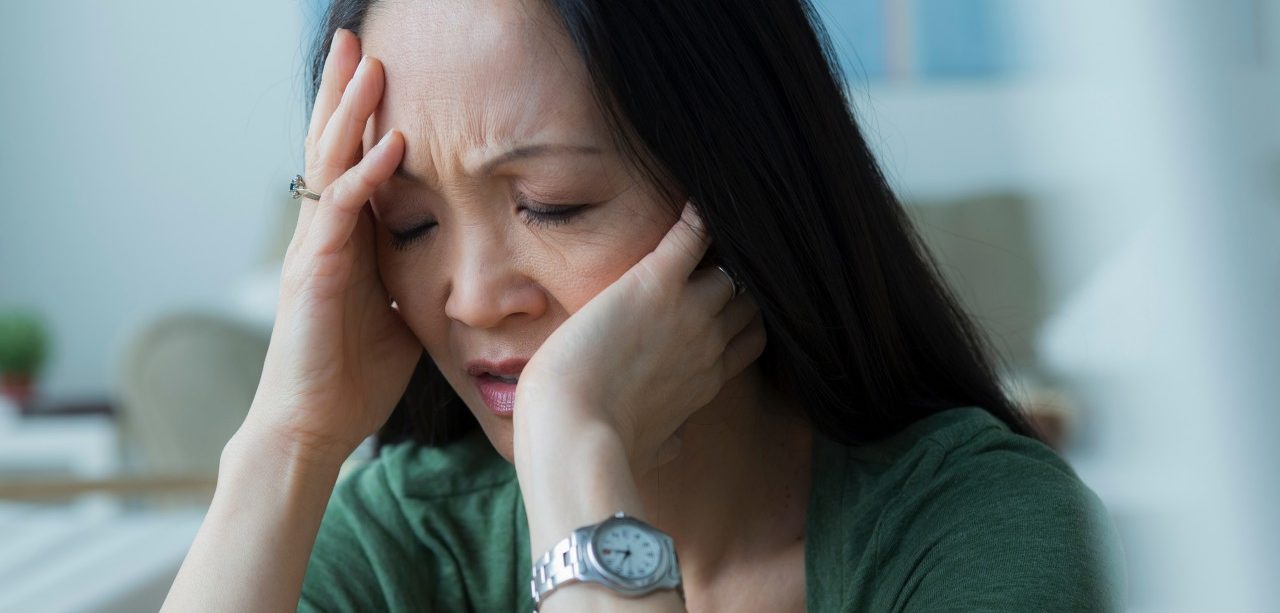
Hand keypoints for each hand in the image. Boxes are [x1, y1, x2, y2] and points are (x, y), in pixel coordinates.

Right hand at [241, 29, 418, 460]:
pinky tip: (391, 143)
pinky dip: (364, 174)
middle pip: (331, 146)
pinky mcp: (313, 272)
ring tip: (368, 61)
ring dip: (350, 111)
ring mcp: (313, 248)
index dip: (362, 116)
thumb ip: (417, 282)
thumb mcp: (400, 317)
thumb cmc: (354, 377)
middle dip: (343, 91)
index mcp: (345, 240)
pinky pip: (340, 210)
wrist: (314, 427)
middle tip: (355, 37)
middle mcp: (323, 234)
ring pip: (328, 163)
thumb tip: (457, 269)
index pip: (351, 161)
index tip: (381, 70)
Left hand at [513, 202, 765, 472]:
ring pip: (729, 265)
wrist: (574, 430)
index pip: (750, 337)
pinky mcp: (655, 283)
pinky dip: (698, 211)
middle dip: (739, 277)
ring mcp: (689, 311)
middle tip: (721, 250)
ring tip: (716, 215)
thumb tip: (675, 444)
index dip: (743, 316)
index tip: (730, 301)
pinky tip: (696, 190)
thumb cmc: (601, 444)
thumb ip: (668, 439)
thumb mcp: (649, 449)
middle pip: (747, 298)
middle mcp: (708, 343)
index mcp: (706, 381)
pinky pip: (693, 233)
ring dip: (721, 244)